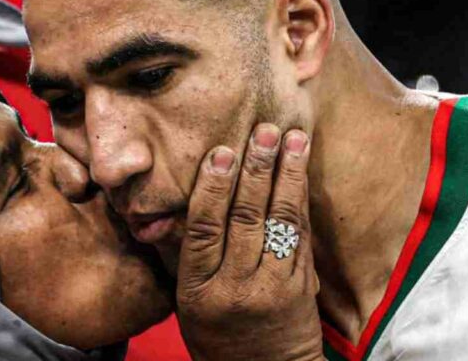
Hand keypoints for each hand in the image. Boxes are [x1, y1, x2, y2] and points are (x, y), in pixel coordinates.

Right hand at [177, 124, 321, 360]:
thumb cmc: (217, 336)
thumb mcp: (188, 302)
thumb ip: (184, 255)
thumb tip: (165, 209)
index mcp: (200, 289)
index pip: (205, 229)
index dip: (214, 188)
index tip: (222, 152)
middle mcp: (237, 286)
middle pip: (246, 218)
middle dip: (257, 169)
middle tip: (264, 130)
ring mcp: (274, 286)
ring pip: (281, 221)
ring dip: (287, 175)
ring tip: (291, 137)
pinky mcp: (302, 287)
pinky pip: (301, 236)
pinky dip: (301, 200)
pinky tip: (300, 172)